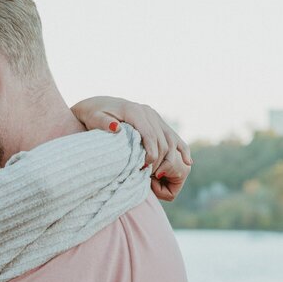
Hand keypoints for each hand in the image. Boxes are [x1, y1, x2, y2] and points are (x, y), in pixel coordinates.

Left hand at [71, 95, 191, 200]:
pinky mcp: (157, 121)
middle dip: (159, 160)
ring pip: (171, 139)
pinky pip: (174, 136)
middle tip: (151, 176)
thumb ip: (104, 123)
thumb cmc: (93, 115)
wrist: (98, 105)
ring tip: (160, 175)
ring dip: (170, 159)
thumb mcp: (95, 118)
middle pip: (163, 140)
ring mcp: (155, 116)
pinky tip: (188, 162)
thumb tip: (116, 128)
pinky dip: (182, 149)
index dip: (151, 155)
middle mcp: (149, 112)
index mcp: (136, 111)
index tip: (145, 170)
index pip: (150, 136)